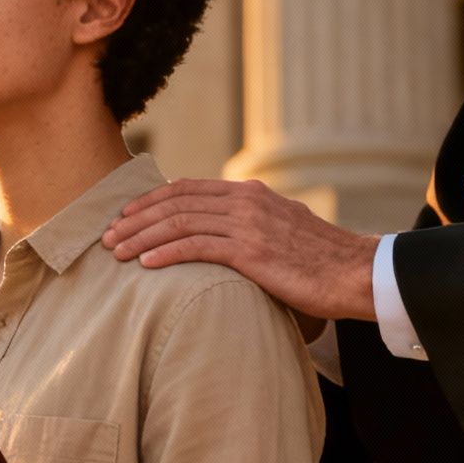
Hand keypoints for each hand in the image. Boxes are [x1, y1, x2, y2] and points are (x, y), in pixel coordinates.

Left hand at [102, 178, 379, 326]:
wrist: (355, 273)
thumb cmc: (319, 261)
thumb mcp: (280, 230)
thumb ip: (248, 226)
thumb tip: (217, 236)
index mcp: (249, 193)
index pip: (187, 189)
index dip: (150, 202)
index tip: (125, 217)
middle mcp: (245, 201)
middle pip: (175, 202)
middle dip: (136, 219)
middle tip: (108, 236)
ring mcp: (248, 224)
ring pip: (179, 223)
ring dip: (141, 238)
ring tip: (117, 253)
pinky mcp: (251, 251)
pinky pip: (196, 247)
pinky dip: (165, 253)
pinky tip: (145, 265)